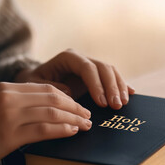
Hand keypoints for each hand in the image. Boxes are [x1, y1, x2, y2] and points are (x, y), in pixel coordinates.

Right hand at [0, 82, 91, 164]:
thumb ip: (17, 103)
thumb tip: (47, 106)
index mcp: (5, 88)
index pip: (46, 88)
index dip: (67, 96)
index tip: (79, 105)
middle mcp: (9, 97)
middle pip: (53, 97)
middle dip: (75, 107)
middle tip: (88, 116)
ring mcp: (9, 115)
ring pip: (52, 112)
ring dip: (74, 119)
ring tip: (85, 125)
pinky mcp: (9, 135)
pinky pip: (43, 129)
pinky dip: (62, 130)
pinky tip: (72, 132)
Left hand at [15, 49, 135, 109]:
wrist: (35, 82)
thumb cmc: (33, 84)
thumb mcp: (33, 85)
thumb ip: (49, 88)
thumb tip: (68, 92)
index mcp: (68, 58)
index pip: (87, 67)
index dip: (96, 84)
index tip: (101, 102)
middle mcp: (82, 59)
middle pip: (103, 68)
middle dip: (112, 87)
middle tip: (116, 106)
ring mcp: (91, 67)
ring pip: (111, 72)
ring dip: (119, 88)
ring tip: (123, 104)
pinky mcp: (96, 77)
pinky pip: (113, 78)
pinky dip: (122, 86)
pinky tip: (131, 94)